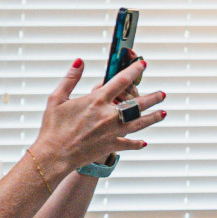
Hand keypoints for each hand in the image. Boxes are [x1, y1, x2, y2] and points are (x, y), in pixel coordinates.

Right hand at [31, 57, 165, 179]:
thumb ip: (70, 78)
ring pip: (139, 123)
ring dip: (153, 117)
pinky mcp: (110, 146)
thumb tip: (79, 61)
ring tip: (164, 113)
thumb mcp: (57, 98)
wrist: (54, 155)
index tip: (143, 65)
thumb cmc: (52, 127)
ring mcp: (112, 131)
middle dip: (152, 97)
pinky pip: (127, 144)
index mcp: (96, 100)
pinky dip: (136, 144)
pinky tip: (144, 142)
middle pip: (137, 103)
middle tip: (162, 94)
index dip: (134, 70)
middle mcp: (108, 115)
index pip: (121, 80)